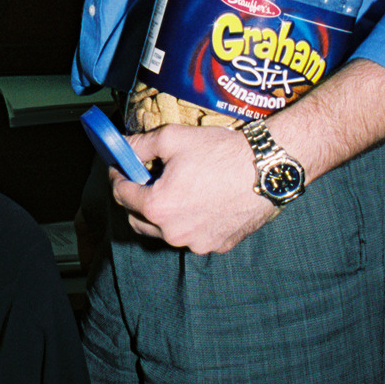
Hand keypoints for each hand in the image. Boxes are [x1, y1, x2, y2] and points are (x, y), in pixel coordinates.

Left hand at [111, 123, 276, 254]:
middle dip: (135, 199)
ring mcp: (196, 243)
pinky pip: (191, 235)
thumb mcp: (173, 138)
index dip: (117, 177)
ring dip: (161, 213)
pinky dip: (188, 221)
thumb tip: (120, 147)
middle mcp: (173, 232)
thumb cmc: (221, 152)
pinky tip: (200, 200)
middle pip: (137, 219)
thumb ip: (139, 145)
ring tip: (175, 189)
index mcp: (158, 206)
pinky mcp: (217, 246)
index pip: (121, 194)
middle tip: (145, 178)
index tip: (119, 167)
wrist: (267, 169)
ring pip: (164, 231)